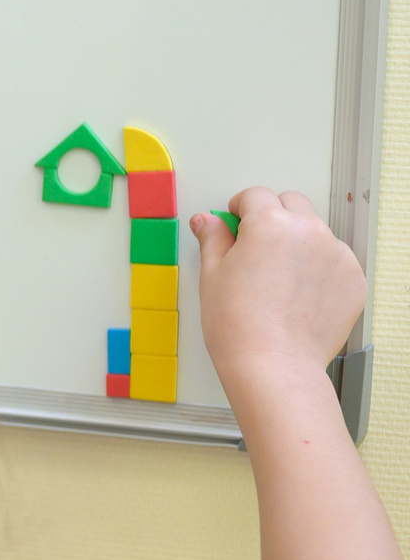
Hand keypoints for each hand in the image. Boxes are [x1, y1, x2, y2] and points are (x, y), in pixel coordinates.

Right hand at [193, 187, 364, 395]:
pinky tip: (298, 296)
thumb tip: (207, 221)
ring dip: (298, 242)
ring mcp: (336, 254)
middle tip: (256, 246)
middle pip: (292, 203)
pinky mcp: (352, 278)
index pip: (255, 195)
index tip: (234, 221)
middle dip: (273, 215)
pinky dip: (319, 269)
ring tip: (278, 279)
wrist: (273, 364)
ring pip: (315, 232)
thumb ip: (213, 239)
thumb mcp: (212, 275)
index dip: (239, 207)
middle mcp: (309, 231)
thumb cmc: (237, 324)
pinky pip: (335, 260)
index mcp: (270, 223)